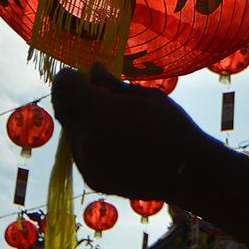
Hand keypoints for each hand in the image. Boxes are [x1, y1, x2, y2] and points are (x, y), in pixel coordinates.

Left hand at [50, 65, 212, 201]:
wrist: (187, 172)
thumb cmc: (172, 127)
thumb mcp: (146, 96)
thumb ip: (113, 84)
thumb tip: (94, 70)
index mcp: (102, 112)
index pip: (64, 87)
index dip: (69, 76)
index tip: (79, 74)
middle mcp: (88, 139)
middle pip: (62, 108)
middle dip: (72, 96)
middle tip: (92, 92)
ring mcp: (88, 162)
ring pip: (70, 131)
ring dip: (81, 120)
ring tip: (109, 119)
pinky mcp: (92, 178)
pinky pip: (79, 152)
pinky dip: (88, 141)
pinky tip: (113, 140)